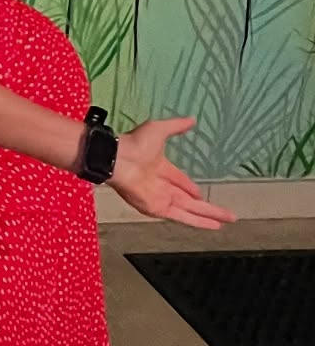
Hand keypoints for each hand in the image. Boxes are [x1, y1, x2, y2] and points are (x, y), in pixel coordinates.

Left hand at [109, 117, 235, 229]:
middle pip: (190, 199)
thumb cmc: (135, 143)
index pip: (180, 180)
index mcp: (161, 168)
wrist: (118, 159)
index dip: (191, 187)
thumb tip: (192, 120)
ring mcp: (161, 198)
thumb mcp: (158, 129)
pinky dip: (198, 222)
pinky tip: (213, 225)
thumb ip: (176, 126)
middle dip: (208, 206)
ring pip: (191, 210)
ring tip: (227, 220)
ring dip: (208, 216)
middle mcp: (162, 185)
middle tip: (227, 213)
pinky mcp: (159, 208)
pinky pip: (183, 217)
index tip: (201, 193)